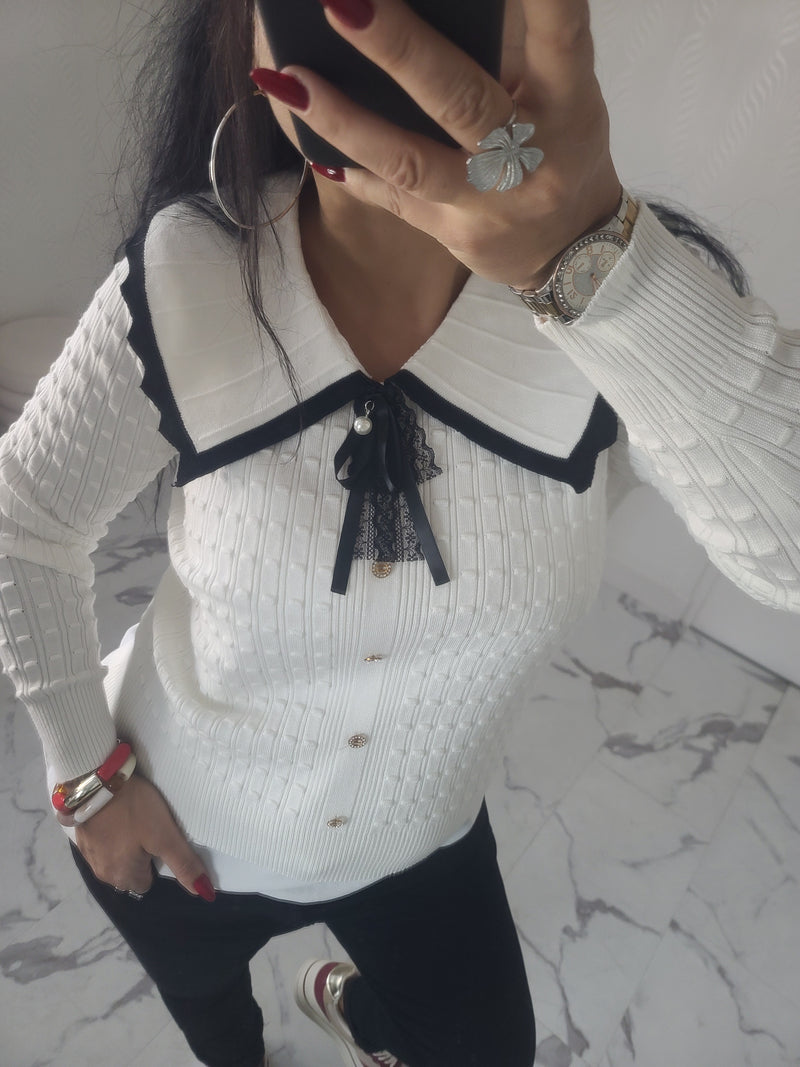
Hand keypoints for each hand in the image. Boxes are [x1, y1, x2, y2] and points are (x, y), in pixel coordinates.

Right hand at [73, 775, 214, 899]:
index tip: (158, 840)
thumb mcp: (165, 835)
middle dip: (140, 855)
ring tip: (133, 820)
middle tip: (147, 828)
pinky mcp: (81, 837)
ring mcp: (88, 855)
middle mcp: (102, 873)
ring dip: (124, 845)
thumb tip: (204, 892)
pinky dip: (110, 835)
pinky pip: (102, 844)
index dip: (156, 862)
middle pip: (130, 872)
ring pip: (115, 858)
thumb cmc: (133, 810)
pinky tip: (117, 816)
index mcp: (122, 877)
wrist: (96, 781)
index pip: (147, 883)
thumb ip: (183, 863)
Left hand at [258, 0, 621, 289]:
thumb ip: (518, 47)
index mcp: (568, 104)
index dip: (543, 0)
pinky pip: (392, 200)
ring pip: (409, 162)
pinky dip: (351, 171)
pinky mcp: (452, 234)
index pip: (560, 38)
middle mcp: (530, 158)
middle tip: (339, 2)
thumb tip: (437, 8)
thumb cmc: (562, 146)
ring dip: (344, 121)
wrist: (570, 250)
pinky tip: (311, 145)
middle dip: (398, 49)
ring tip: (288, 78)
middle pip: (460, 101)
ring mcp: (487, 204)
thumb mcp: (564, 93)